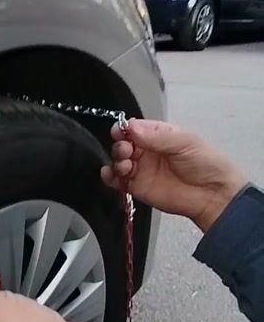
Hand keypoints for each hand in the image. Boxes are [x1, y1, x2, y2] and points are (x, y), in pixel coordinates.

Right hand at [101, 119, 245, 230]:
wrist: (212, 194)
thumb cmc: (205, 163)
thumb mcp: (184, 142)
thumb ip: (157, 136)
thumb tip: (131, 127)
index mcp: (159, 135)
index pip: (135, 128)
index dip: (124, 128)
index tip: (120, 131)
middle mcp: (147, 151)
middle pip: (123, 144)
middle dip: (120, 145)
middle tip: (125, 150)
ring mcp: (142, 169)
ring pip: (118, 161)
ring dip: (116, 160)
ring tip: (125, 165)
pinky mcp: (137, 188)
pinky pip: (117, 181)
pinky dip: (109, 177)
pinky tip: (111, 175)